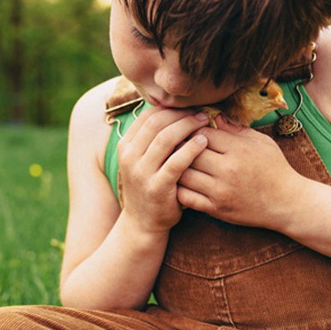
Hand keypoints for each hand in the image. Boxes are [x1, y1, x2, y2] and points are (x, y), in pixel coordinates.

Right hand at [117, 107, 209, 235]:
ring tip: (205, 122)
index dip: (171, 108)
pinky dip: (191, 149)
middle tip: (201, 112)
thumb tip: (174, 110)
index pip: (147, 116)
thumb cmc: (149, 186)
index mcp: (125, 146)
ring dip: (188, 126)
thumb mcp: (142, 161)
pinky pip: (176, 162)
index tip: (190, 106)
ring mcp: (141, 172)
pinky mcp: (157, 187)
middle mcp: (129, 157)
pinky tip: (203, 142)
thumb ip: (152, 139)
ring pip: (165, 139)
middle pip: (157, 123)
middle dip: (181, 114)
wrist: (142, 223)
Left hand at [176, 118, 302, 229]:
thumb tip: (214, 115)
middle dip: (180, 146)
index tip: (190, 130)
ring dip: (176, 167)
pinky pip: (186, 197)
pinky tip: (180, 182)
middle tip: (174, 144)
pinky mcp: (216, 209)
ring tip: (174, 162)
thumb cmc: (275, 168)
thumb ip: (236, 129)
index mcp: (239, 150)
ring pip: (183, 174)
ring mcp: (220, 191)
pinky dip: (178, 189)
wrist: (287, 203)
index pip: (202, 133)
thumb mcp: (261, 142)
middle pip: (189, 152)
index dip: (193, 129)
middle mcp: (228, 170)